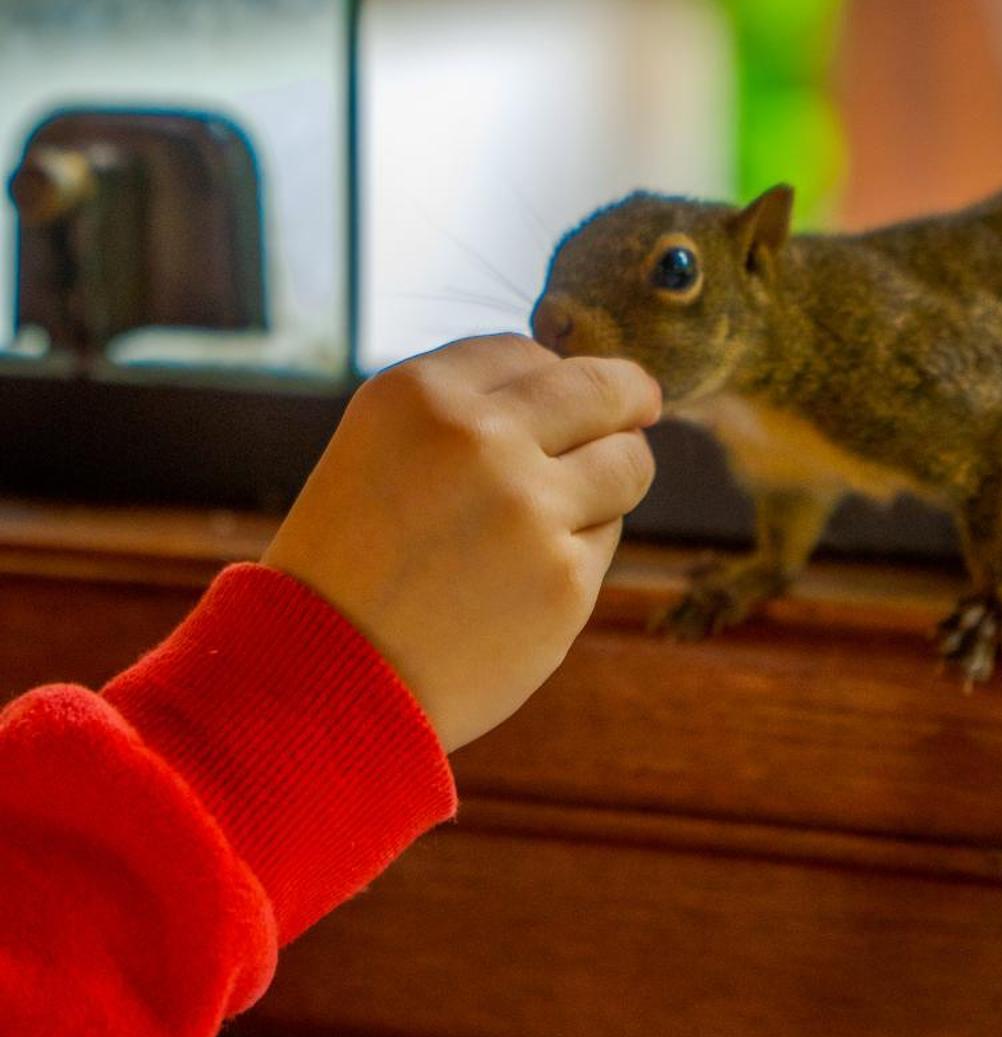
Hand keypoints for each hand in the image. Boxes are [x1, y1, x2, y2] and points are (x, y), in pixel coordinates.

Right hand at [263, 335, 660, 751]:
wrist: (324, 683)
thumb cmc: (350, 564)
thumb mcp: (377, 447)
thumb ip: (465, 407)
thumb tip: (579, 386)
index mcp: (419, 394)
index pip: (527, 353)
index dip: (549, 375)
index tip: (566, 392)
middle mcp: (479, 437)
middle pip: (601, 388)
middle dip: (628, 395)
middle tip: (642, 403)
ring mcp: (529, 507)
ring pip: (626, 462)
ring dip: (614, 474)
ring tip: (568, 504)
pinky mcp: (566, 578)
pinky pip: (606, 536)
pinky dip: (578, 550)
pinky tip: (523, 578)